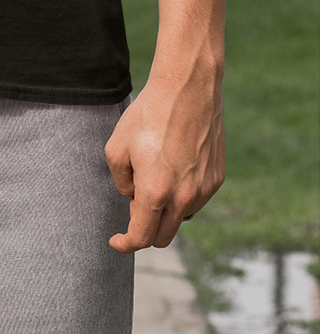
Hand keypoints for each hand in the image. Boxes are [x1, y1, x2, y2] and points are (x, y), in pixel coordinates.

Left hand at [105, 73, 224, 250]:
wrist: (187, 90)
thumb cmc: (147, 116)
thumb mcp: (116, 148)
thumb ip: (120, 182)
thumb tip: (132, 198)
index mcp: (155, 192)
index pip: (141, 237)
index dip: (125, 244)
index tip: (116, 241)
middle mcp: (184, 197)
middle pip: (163, 237)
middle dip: (145, 230)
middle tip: (134, 203)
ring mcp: (204, 190)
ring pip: (181, 218)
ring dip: (165, 211)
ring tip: (155, 175)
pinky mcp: (216, 179)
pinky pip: (196, 200)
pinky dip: (181, 195)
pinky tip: (174, 167)